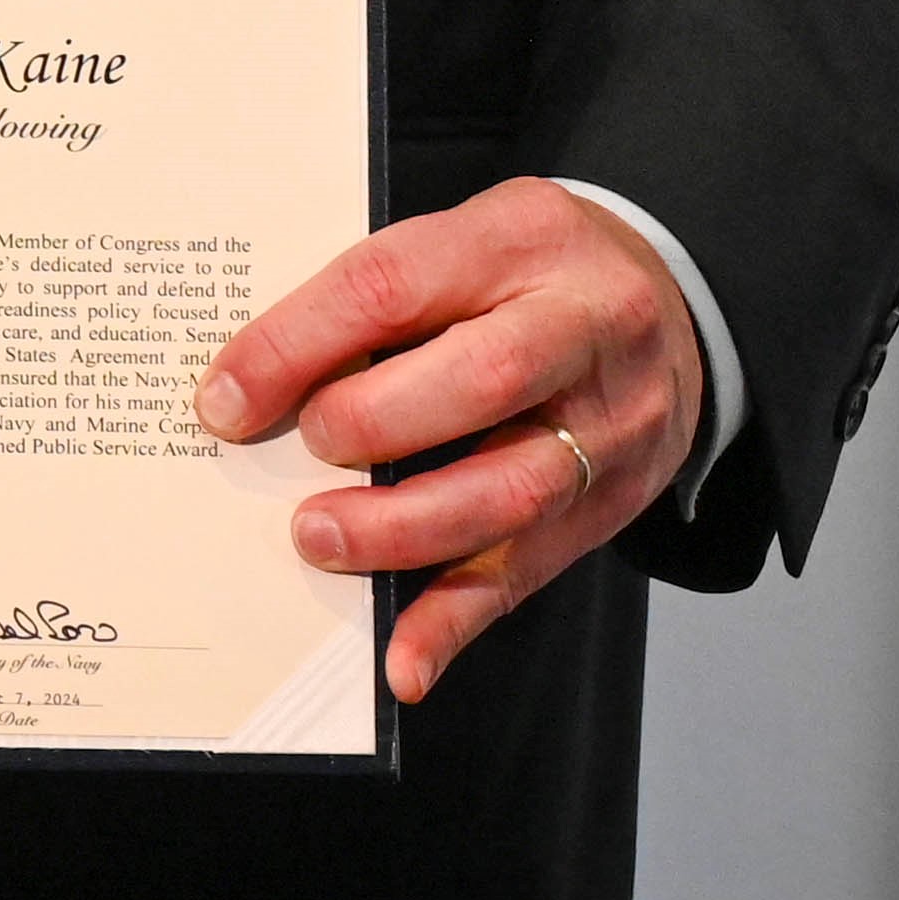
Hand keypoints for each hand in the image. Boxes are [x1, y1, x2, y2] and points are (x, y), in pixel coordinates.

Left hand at [194, 179, 704, 708]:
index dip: (300, 343)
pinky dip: (456, 622)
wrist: (673, 304)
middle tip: (301, 451)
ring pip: (511, 489)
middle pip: (483, 378)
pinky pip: (530, 571)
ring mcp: (611, 424)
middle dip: (371, 424)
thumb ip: (384, 298)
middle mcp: (587, 326)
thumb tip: (255, 385)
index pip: (397, 282)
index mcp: (525, 238)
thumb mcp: (471, 239)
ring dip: (402, 530)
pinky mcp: (612, 503)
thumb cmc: (535, 274)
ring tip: (320, 539)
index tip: (225, 397)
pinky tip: (401, 661)